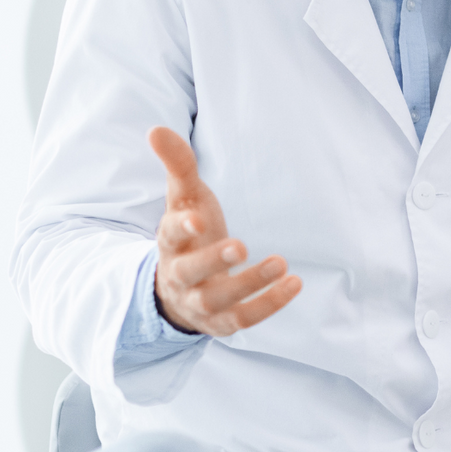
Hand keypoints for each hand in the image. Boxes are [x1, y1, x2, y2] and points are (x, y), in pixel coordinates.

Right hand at [148, 126, 300, 334]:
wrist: (180, 290)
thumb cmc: (190, 234)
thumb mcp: (185, 199)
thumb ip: (178, 166)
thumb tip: (156, 129)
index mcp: (170, 243)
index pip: (169, 235)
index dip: (181, 227)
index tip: (197, 218)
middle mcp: (180, 276)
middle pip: (190, 273)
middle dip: (213, 261)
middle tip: (241, 246)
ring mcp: (200, 303)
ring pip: (218, 301)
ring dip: (249, 283)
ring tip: (282, 263)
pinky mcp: (222, 322)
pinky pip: (244, 319)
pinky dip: (269, 304)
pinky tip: (294, 283)